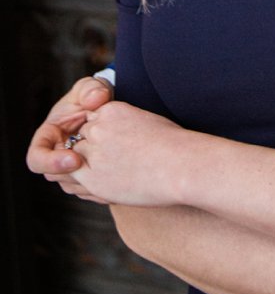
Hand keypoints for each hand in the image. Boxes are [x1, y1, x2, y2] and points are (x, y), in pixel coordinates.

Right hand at [26, 76, 113, 201]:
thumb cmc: (93, 95)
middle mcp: (55, 154)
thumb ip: (90, 89)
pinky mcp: (86, 174)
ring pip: (72, 184)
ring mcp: (70, 166)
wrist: (108, 107)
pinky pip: (89, 187)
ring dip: (88, 182)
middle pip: (54, 176)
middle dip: (73, 176)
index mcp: (48, 136)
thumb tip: (95, 99)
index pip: (36, 158)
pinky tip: (116, 178)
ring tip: (111, 171)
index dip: (51, 162)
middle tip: (96, 171)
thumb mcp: (90, 88)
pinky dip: (100, 185)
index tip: (74, 160)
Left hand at [69, 100, 188, 205]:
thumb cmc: (172, 145)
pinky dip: (85, 184)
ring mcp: (93, 152)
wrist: (180, 165)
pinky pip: (74, 180)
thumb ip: (123, 126)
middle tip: (112, 164)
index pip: (92, 121)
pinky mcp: (91, 178)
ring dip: (87, 168)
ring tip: (111, 175)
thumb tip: (117, 138)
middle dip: (92, 152)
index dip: (101, 137)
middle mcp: (98, 127)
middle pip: (81, 139)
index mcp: (111, 109)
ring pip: (75, 160)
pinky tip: (107, 184)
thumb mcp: (145, 122)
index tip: (117, 148)